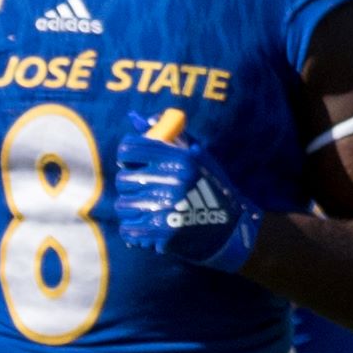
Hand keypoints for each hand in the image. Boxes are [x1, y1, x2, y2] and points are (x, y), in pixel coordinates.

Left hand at [104, 128, 257, 278]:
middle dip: (131, 186)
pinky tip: (147, 227)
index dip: (128, 156)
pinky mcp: (161, 232)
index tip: (133, 163)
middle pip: (123, 179)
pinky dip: (134, 229)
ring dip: (132, 209)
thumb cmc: (211, 190)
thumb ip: (176, 138)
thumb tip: (147, 120)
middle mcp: (172, 181)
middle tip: (144, 191)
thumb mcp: (200, 159)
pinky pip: (128, 228)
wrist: (229, 230)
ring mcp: (165, 208)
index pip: (129, 149)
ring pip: (123, 205)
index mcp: (180, 160)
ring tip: (147, 211)